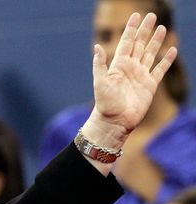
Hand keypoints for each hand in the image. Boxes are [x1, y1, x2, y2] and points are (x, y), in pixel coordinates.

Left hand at [84, 13, 176, 147]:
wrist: (115, 122)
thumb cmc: (105, 104)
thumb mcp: (100, 83)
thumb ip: (100, 65)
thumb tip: (97, 47)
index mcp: (119, 65)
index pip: (126, 42)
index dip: (131, 29)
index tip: (136, 15)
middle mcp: (131, 68)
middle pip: (140, 44)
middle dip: (145, 30)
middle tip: (151, 15)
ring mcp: (141, 75)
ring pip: (151, 53)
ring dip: (156, 41)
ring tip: (162, 28)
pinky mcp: (150, 85)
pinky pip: (160, 69)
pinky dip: (167, 60)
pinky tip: (172, 50)